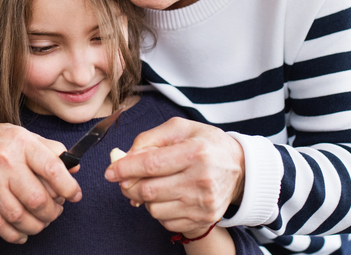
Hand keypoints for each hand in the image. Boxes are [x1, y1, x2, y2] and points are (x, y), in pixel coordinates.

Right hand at [0, 122, 82, 242]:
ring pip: (18, 216)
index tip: (75, 195)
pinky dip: (14, 234)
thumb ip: (51, 150)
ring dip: (36, 225)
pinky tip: (22, 233)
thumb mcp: (24, 136)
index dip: (68, 187)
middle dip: (52, 212)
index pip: (51, 168)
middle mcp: (4, 162)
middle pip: (36, 199)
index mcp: (21, 143)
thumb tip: (74, 167)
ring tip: (41, 222)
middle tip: (56, 211)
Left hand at [104, 118, 243, 233]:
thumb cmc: (206, 144)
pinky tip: (168, 197)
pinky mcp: (203, 220)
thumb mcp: (181, 129)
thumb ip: (150, 139)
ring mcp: (203, 203)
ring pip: (154, 209)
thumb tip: (123, 157)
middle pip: (148, 191)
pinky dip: (160, 210)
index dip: (124, 169)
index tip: (110, 172)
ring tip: (154, 186)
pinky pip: (166, 221)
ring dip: (144, 199)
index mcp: (196, 152)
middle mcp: (201, 180)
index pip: (150, 164)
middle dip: (128, 186)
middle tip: (125, 180)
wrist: (239, 168)